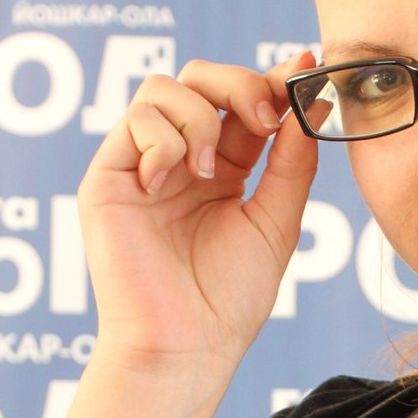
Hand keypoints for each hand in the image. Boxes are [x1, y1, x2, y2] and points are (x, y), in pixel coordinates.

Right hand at [76, 53, 321, 377]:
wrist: (186, 346)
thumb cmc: (229, 299)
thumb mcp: (276, 221)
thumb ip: (291, 161)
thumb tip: (309, 99)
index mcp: (221, 171)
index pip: (241, 104)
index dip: (271, 82)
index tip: (303, 71)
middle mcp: (179, 161)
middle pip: (201, 78)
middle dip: (239, 84)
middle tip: (265, 119)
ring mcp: (142, 166)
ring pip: (164, 88)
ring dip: (200, 116)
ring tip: (207, 170)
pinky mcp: (109, 178)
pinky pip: (136, 121)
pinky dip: (163, 140)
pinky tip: (169, 182)